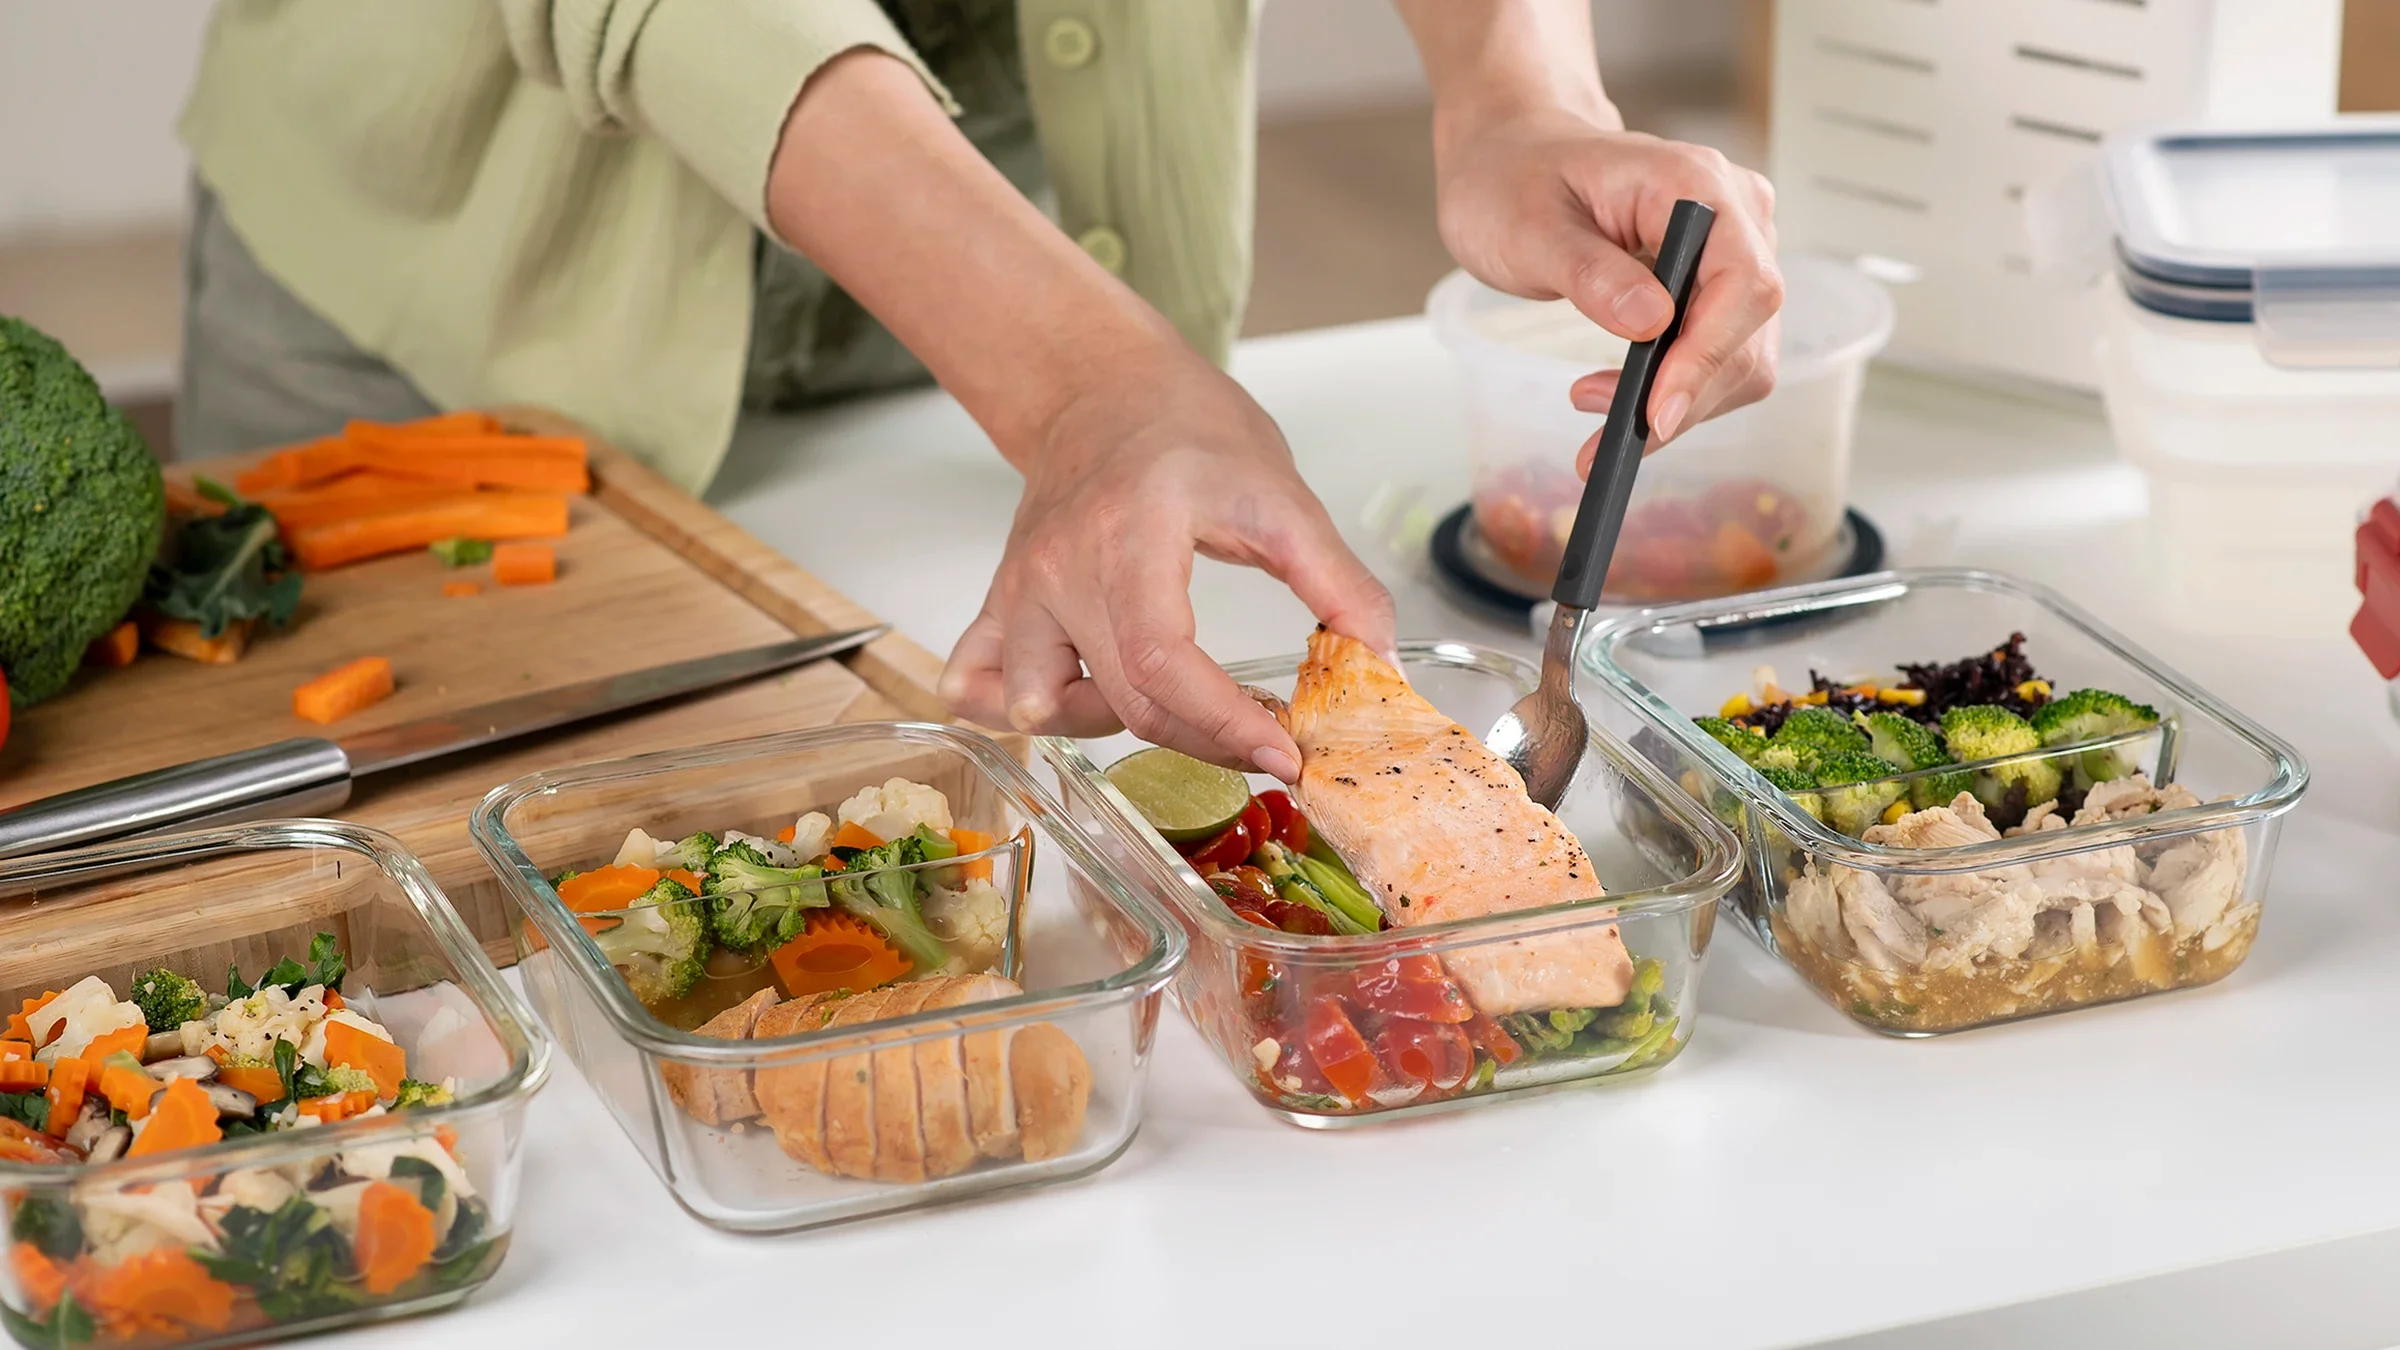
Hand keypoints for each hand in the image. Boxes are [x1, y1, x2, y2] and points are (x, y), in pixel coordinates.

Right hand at [940, 346, 1394, 780]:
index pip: (1164, 661)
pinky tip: (1084, 702)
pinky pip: (978, 686)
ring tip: (1177, 701)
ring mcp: (1021, 589)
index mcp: (1132, 531)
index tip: (1284, 752)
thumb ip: (1337, 583)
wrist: (1102, 385)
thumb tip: (1380, 662)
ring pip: (1050, 709)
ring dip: (1118, 729)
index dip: (1226, 724)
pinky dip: (1026, 713)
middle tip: (1266, 739)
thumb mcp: (1281, 494)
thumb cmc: (1186, 427)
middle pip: (1124, 700)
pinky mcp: (1001, 602)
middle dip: (1207, 739)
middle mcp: (1061, 566)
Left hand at [1429, 103, 1782, 475]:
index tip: (1657, 412)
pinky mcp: (1717, 281)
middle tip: (1604, 433)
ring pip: (1741, 354)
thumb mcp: (1529, 229)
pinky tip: (1621, 399)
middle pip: (1747, 330)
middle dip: (1683, 394)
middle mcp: (1733, 213)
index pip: (1743, 283)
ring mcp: (1732, 248)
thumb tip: (1651, 323)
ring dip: (1678, 400)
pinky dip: (1676, 387)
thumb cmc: (1514, 181)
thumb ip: (1591, 273)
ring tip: (1594, 411)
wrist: (1513, 160)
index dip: (1708, 356)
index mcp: (1695, 183)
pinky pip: (1719, 351)